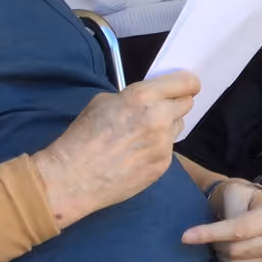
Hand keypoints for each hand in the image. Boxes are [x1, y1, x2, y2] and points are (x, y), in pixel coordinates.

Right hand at [32, 71, 199, 228]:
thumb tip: (151, 98)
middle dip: (174, 104)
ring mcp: (163, 144)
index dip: (187, 83)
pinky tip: (137, 154)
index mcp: (143, 97)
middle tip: (158, 110)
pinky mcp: (163, 165)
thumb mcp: (103, 102)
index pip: (186, 82)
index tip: (185, 86)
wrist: (73, 178)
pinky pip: (168, 149)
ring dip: (166, 126)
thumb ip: (134, 96)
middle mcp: (159, 118)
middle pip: (186, 104)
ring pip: (178, 127)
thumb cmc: (82, 137)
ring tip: (141, 135)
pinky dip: (158, 148)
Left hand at [183, 181, 261, 261]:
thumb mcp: (236, 191)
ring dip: (220, 258)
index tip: (185, 236)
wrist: (256, 210)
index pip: (239, 229)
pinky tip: (228, 257)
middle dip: (215, 245)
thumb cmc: (243, 199)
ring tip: (220, 246)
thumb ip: (225, 206)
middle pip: (235, 251)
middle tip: (210, 237)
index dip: (211, 233)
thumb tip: (207, 233)